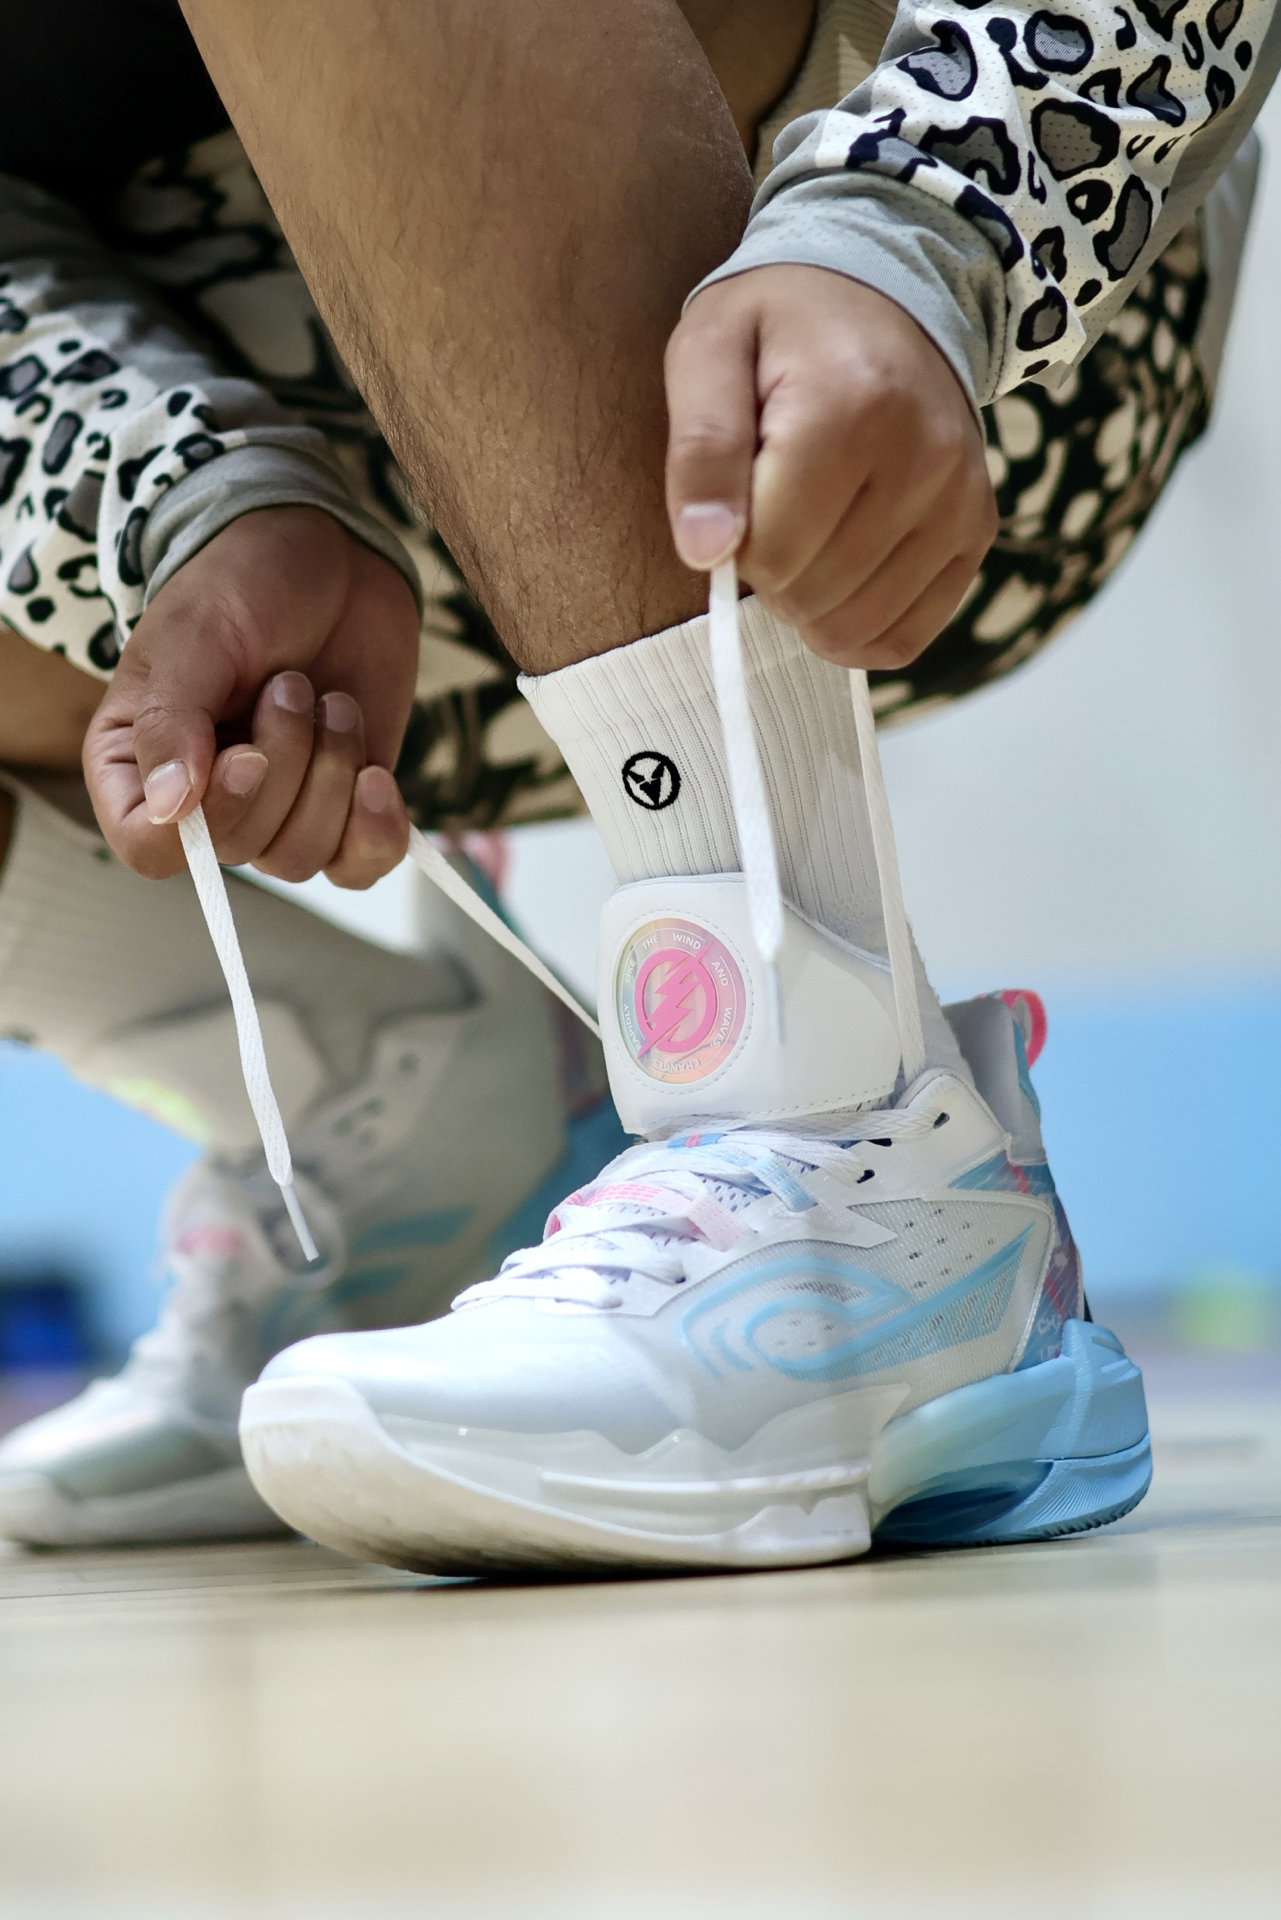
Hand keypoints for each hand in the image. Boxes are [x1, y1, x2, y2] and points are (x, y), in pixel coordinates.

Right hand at [84, 505, 418, 885]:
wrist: (329, 558)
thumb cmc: (241, 586)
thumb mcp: (193, 639)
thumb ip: (171, 722)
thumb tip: (170, 808)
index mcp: (137, 763)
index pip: (149, 849)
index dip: (208, 818)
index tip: (247, 754)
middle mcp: (203, 800)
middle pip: (239, 849)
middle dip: (284, 763)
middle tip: (292, 684)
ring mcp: (276, 807)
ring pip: (302, 858)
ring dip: (330, 775)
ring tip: (331, 701)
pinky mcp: (340, 806)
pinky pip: (358, 866)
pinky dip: (376, 831)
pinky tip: (378, 775)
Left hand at [664, 264, 996, 668]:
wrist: (887, 288)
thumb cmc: (780, 325)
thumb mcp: (710, 352)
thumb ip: (701, 449)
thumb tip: (705, 551)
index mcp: (849, 409)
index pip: (770, 553)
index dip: (733, 542)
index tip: (737, 493)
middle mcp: (921, 459)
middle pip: (810, 595)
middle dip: (770, 570)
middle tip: (770, 506)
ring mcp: (958, 500)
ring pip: (854, 626)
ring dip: (810, 602)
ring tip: (807, 531)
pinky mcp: (976, 529)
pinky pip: (906, 635)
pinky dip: (859, 628)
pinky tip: (840, 578)